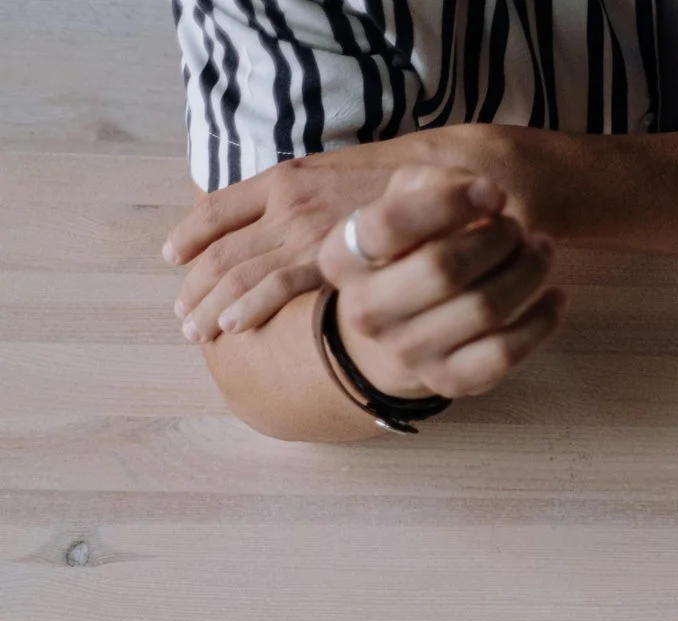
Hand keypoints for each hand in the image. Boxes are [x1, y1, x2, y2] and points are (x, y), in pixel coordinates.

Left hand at [166, 128, 515, 342]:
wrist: (445, 185)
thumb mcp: (340, 173)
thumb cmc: (399, 184)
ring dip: (211, 305)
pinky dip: (248, 306)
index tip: (174, 258)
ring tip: (197, 332)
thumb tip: (273, 216)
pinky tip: (232, 326)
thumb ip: (305, 194)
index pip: (215, 210)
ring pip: (237, 272)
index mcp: (283, 180)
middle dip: (194, 287)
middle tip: (182, 316)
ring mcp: (307, 235)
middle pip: (220, 250)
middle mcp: (286, 206)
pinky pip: (278, 287)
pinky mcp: (332, 263)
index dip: (188, 236)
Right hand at [316, 167, 565, 401]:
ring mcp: (406, 352)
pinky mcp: (447, 381)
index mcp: (342, 257)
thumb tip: (487, 197)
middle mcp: (366, 310)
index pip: (389, 224)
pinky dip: (541, 321)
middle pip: (443, 268)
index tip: (493, 193)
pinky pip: (505, 353)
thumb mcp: (405, 204)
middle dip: (497, 239)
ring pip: (483, 308)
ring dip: (527, 272)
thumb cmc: (410, 252)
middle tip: (516, 228)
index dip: (449, 202)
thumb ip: (434, 184)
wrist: (395, 334)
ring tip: (541, 250)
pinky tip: (555, 295)